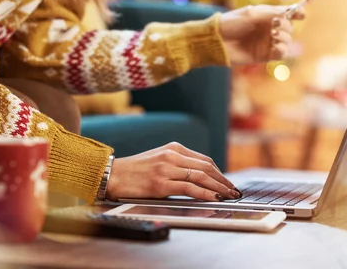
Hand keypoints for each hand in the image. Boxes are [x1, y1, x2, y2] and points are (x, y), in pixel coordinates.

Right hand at [106, 142, 240, 201]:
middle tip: (235, 192)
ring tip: (229, 197)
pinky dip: (205, 194)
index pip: (204, 160)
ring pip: (201, 177)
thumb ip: (177, 164)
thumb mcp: (158, 159)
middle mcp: (172, 155)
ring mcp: (166, 169)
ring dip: (219, 188)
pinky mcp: (161, 183)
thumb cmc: (134, 170)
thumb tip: (199, 178)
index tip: (227, 183)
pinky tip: (214, 199)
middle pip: (206, 168)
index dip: (219, 173)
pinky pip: (189, 189)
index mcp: (173, 148)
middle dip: (224, 181)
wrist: (112, 174)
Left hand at [219, 0, 317, 64]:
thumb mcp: (252, 14)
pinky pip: (281, 54)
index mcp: (267, 15)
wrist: (217, 41)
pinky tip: (276, 47)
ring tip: (274, 36)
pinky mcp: (264, 56)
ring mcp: (268, 42)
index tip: (302, 14)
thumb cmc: (232, 23)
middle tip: (275, 25)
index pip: (288, 14)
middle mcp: (269, 28)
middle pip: (290, 28)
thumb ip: (272, 13)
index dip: (298, 13)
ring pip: (288, 41)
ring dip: (285, 38)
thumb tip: (291, 13)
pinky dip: (282, 50)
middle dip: (287, 26)